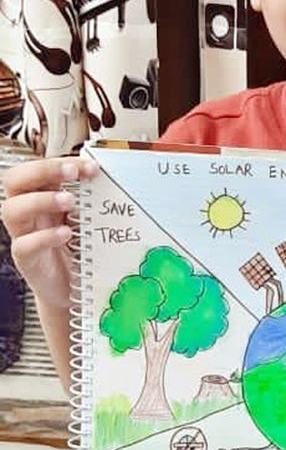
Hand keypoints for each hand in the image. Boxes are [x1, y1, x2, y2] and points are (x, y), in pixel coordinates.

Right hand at [1, 156, 98, 308]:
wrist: (72, 287)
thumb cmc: (78, 249)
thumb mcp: (85, 219)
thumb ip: (90, 201)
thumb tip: (110, 181)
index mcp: (41, 196)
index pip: (39, 168)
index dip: (62, 161)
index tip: (90, 166)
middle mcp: (28, 213)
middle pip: (15, 181)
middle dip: (43, 170)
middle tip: (72, 173)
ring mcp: (24, 235)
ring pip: (12, 210)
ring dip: (41, 200)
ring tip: (69, 201)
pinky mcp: (27, 260)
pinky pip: (23, 245)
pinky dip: (45, 237)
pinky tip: (66, 234)